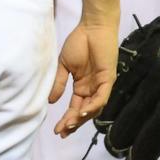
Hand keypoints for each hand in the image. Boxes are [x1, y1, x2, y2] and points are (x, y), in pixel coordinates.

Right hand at [49, 20, 119, 136]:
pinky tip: (83, 113)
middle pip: (84, 112)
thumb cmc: (79, 42)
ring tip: (69, 125)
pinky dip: (93, 106)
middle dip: (73, 123)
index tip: (57, 130)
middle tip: (62, 132)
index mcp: (82, 86)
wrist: (92, 27)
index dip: (67, 119)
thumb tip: (51, 102)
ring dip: (82, 118)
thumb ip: (59, 83)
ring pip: (94, 108)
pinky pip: (102, 97)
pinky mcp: (108, 79)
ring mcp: (101, 85)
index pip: (75, 108)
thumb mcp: (64, 65)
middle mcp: (92, 89)